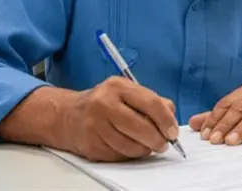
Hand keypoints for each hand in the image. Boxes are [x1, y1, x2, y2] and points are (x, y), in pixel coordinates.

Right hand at [58, 77, 177, 161]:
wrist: (68, 115)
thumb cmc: (105, 103)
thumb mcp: (127, 92)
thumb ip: (152, 101)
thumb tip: (171, 119)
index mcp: (118, 86)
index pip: (150, 103)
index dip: (166, 120)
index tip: (173, 132)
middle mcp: (104, 103)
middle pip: (140, 127)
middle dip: (157, 139)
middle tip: (164, 144)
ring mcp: (95, 125)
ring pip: (130, 145)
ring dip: (144, 149)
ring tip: (148, 147)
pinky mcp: (90, 144)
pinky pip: (118, 155)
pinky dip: (129, 154)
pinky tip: (131, 148)